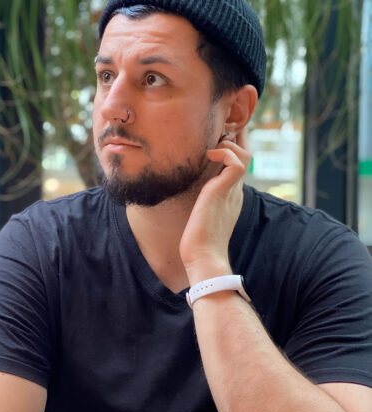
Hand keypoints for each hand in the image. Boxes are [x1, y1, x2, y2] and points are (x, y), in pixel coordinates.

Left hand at [180, 137, 250, 283]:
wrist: (203, 258)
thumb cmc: (197, 243)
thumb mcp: (198, 217)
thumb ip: (198, 205)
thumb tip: (187, 200)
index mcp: (230, 197)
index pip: (236, 167)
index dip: (230, 150)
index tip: (215, 142)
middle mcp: (235, 191)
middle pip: (245, 156)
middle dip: (234, 140)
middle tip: (217, 133)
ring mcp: (232, 191)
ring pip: (245, 154)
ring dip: (228, 145)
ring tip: (211, 149)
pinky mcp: (225, 191)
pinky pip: (236, 162)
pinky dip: (224, 153)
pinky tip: (209, 156)